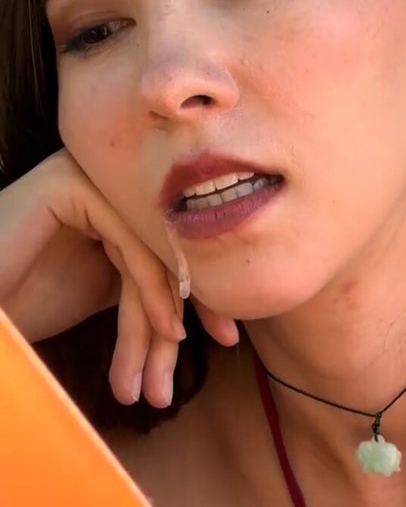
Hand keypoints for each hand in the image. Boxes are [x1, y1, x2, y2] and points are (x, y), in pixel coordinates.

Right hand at [0, 148, 238, 406]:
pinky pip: (132, 240)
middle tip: (214, 352)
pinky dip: (154, 290)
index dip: (203, 286)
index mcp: (117, 194)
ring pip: (152, 246)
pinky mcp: (70, 185)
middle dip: (187, 308)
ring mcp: (88, 174)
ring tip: (159, 379)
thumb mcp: (107, 286)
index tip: (226, 335)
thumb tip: (217, 290)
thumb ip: (151, 276)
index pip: (174, 235)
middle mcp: (106, 178)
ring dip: (162, 319)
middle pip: (167, 239)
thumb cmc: (29, 299)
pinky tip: (166, 331)